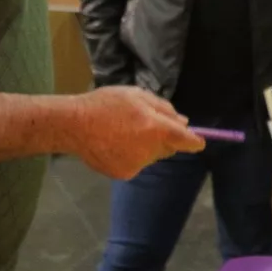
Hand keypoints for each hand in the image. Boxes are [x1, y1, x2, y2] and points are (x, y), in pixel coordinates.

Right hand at [69, 86, 204, 179]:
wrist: (73, 125)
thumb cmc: (106, 104)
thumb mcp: (137, 96)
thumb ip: (164, 109)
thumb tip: (183, 122)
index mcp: (156, 128)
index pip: (187, 141)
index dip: (194, 141)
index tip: (198, 141)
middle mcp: (150, 150)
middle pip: (169, 148)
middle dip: (163, 139)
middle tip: (143, 126)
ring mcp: (137, 164)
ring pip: (152, 157)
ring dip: (146, 147)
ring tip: (123, 134)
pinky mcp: (125, 174)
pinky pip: (137, 164)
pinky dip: (132, 156)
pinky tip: (114, 145)